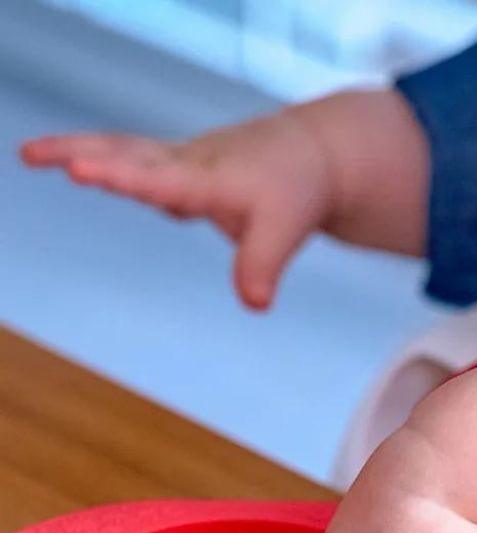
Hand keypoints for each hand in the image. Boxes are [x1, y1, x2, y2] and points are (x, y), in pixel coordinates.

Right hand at [21, 111, 331, 308]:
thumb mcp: (286, 231)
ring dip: (81, 151)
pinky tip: (90, 169)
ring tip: (34, 155)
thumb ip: (262, 267)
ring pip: (124, 151)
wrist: (312, 156)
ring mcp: (182, 162)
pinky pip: (137, 161)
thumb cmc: (295, 189)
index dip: (119, 178)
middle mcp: (188, 164)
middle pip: (126, 153)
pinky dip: (110, 163)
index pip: (156, 179)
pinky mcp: (182, 168)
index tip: (79, 172)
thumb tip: (254, 304)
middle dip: (79, 153)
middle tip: (30, 154)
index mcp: (208, 179)